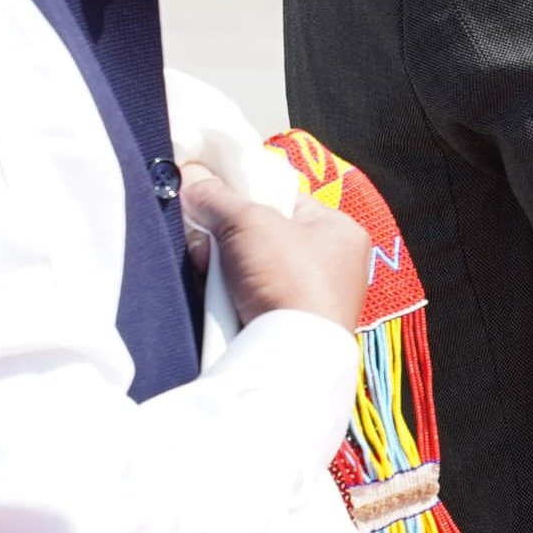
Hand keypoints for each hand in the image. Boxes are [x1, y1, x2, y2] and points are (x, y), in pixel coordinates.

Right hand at [181, 164, 370, 331]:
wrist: (291, 354)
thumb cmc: (288, 276)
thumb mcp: (249, 222)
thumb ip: (218, 197)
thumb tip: (191, 178)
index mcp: (341, 231)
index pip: (285, 201)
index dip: (247, 199)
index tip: (213, 202)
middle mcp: (335, 265)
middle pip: (264, 237)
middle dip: (228, 241)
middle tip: (209, 246)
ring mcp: (315, 301)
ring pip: (253, 271)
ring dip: (224, 271)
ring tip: (211, 277)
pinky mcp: (292, 330)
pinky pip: (252, 302)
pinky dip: (230, 300)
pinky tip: (216, 302)